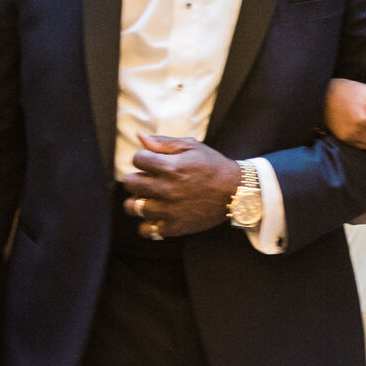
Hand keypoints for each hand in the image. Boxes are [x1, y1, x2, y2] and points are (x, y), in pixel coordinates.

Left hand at [121, 137, 239, 239]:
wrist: (235, 191)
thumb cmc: (213, 166)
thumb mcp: (192, 146)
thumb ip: (163, 142)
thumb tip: (139, 136)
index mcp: (170, 166)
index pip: (137, 159)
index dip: (144, 159)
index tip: (153, 163)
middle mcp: (166, 189)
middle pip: (130, 183)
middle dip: (137, 178)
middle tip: (149, 180)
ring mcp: (169, 210)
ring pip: (133, 207)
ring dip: (138, 201)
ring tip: (149, 198)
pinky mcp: (174, 227)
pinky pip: (145, 229)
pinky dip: (148, 223)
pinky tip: (157, 215)